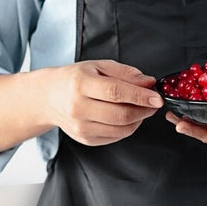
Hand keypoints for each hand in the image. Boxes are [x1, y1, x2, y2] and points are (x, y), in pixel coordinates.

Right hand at [47, 60, 163, 145]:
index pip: (116, 92)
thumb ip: (126, 73)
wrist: (50, 98)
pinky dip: (128, 127)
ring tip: (142, 109)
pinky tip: (128, 117)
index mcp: (81, 84)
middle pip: (120, 114)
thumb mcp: (98, 66)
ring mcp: (81, 127)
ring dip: (139, 120)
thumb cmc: (75, 79)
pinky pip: (116, 136)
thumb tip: (149, 83)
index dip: (140, 96)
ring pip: (121, 129)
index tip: (157, 97)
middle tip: (153, 103)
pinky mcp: (86, 139)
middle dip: (144, 110)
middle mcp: (78, 107)